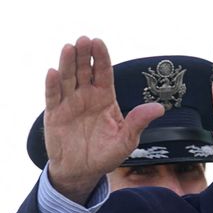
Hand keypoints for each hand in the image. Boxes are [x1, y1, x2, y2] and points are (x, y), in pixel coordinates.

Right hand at [43, 36, 164, 203]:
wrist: (82, 172)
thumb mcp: (126, 141)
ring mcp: (69, 103)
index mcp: (104, 97)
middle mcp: (86, 96)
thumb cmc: (106, 155)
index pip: (103, 72)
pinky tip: (53, 72)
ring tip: (68, 48)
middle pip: (84, 70)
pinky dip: (52, 85)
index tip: (99, 42)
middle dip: (84, 55)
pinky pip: (53, 97)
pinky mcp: (54, 114)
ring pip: (67, 79)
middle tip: (83, 39)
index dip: (101, 57)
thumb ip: (138, 123)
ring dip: (67, 63)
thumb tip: (159, 108)